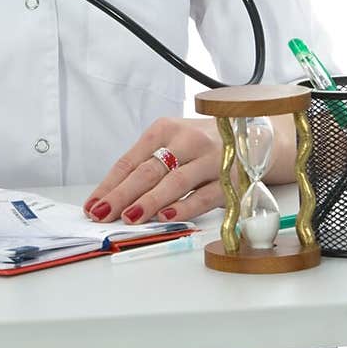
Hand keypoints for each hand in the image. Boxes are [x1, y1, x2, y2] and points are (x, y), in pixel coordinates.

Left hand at [83, 117, 224, 225]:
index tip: (93, 205)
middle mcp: (187, 140)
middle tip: (103, 214)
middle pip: (149, 171)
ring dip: (150, 201)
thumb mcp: (172, 143)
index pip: (130, 160)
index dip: (109, 184)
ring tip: (130, 217)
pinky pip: (204, 195)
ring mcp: (210, 159)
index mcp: (165, 130)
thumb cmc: (202, 144)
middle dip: (122, 195)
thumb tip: (112, 198)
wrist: (253, 136)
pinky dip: (185, 207)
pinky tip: (168, 216)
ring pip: (175, 181)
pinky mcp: (230, 178)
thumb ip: (147, 165)